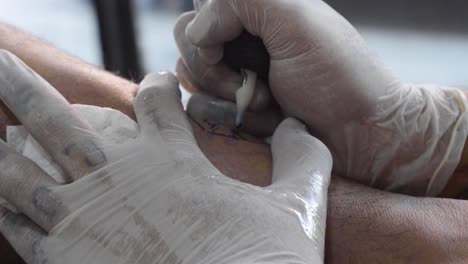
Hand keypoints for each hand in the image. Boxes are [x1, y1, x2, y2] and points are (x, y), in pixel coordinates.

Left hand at [0, 50, 330, 262]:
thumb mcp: (299, 207)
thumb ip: (303, 160)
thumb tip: (302, 127)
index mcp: (173, 160)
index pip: (156, 101)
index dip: (156, 86)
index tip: (157, 85)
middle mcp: (119, 180)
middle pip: (55, 118)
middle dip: (21, 84)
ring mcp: (84, 221)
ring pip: (20, 170)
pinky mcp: (65, 263)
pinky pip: (20, 226)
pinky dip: (6, 206)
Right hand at [175, 0, 467, 195]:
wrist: (364, 137)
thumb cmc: (339, 78)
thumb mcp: (298, 20)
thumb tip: (197, 29)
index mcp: (257, 14)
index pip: (199, 14)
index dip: (212, 35)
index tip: (252, 52)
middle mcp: (242, 43)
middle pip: (188, 46)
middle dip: (218, 72)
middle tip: (261, 86)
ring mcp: (236, 79)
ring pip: (191, 81)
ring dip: (226, 98)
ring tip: (268, 106)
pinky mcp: (235, 113)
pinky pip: (202, 112)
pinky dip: (229, 119)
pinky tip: (265, 123)